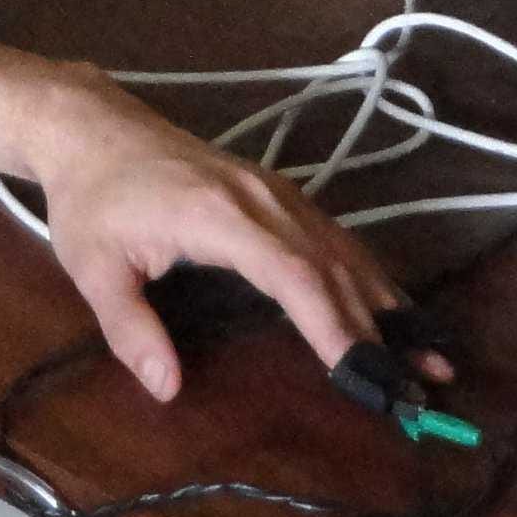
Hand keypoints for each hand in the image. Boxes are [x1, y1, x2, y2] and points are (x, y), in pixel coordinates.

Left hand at [0, 32, 413, 399]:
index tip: (363, 369)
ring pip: (341, 248)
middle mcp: (262, 198)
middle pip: (331, 265)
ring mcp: (274, 190)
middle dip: (378, 327)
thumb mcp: (94, 269)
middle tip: (422, 381)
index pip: (292, 274)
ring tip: (425, 354)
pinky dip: (365, 273)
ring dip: (385, 301)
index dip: (332, 323)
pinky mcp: (275, 190)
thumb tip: (167, 388)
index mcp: (221, 216)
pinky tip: (388, 305)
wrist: (93, 127)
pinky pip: (331, 234)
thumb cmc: (91, 200)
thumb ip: (130, 330)